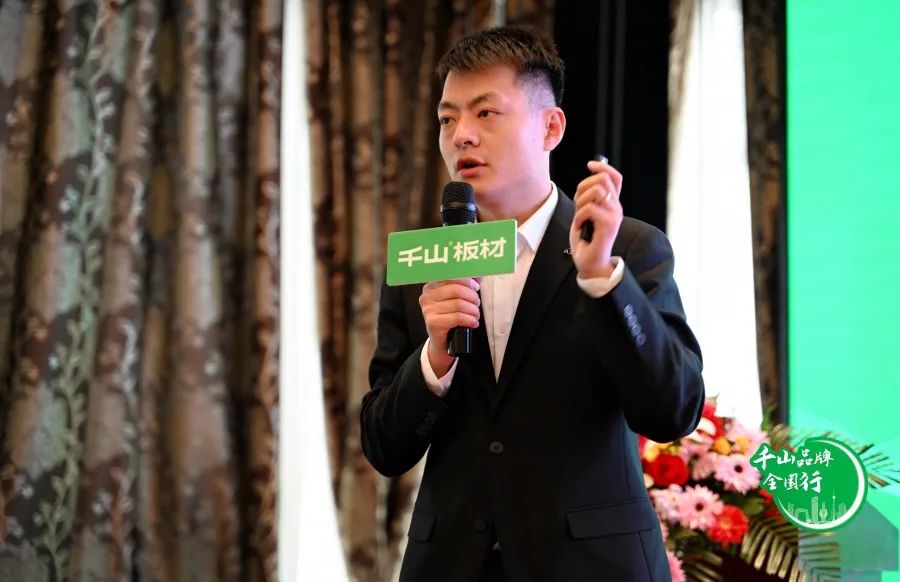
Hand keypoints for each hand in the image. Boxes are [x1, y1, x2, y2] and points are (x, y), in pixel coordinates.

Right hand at [419, 278, 480, 375]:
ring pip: (459, 304)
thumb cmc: (450, 317)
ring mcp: (428, 310)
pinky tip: (473, 323)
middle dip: (472, 297)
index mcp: (431, 286)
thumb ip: (466, 284)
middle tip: (476, 304)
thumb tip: (480, 273)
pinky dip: (469, 320)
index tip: (476, 288)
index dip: (467, 281)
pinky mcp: (433, 323)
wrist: (442, 343)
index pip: (451, 277)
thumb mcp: (457, 299)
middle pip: (456, 290)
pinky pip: (457, 317)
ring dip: (473, 310)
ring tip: (475, 315)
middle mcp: (426, 296)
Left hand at [569, 159, 622, 277]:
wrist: (590, 264)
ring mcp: (615, 216)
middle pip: (602, 180)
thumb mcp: (584, 214)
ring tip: (579, 217)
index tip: (589, 165)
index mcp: (612, 204)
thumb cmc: (586, 240)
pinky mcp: (610, 225)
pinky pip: (590, 209)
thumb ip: (588, 198)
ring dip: (580, 203)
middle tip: (578, 204)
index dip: (603, 167)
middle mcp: (617, 208)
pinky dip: (579, 216)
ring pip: (596, 192)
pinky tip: (580, 226)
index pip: (615, 178)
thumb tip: (588, 179)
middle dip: (583, 187)